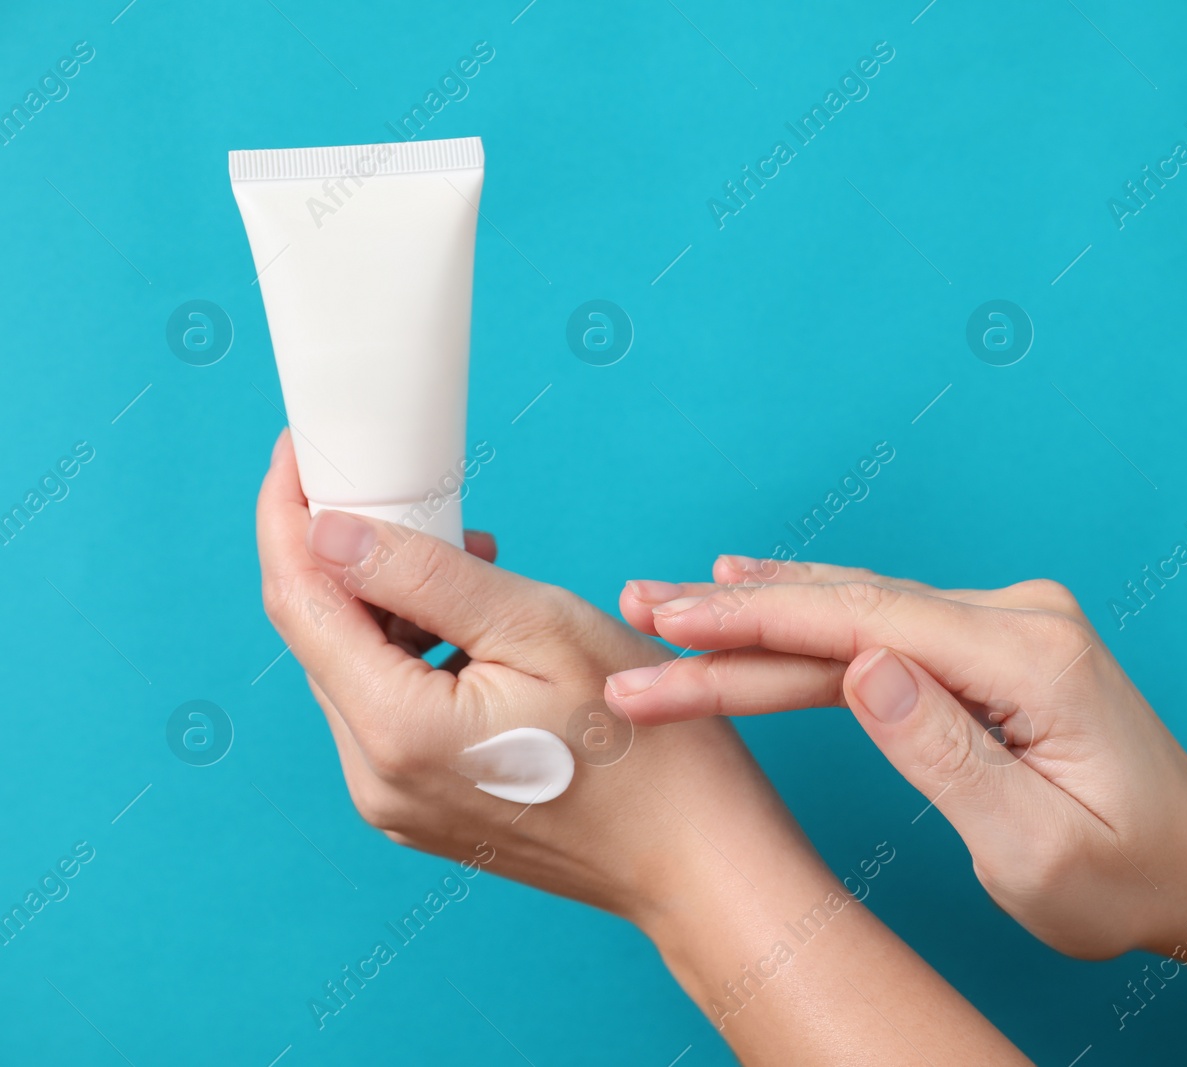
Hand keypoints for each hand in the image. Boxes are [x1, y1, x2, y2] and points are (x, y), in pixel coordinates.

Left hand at [255, 431, 804, 924]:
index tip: (299, 450)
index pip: (299, 599)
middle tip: (413, 493)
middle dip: (348, 552)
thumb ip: (426, 577)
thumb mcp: (543, 628)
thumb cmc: (646, 746)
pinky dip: (414, 652)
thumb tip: (329, 531)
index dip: (287, 514)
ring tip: (471, 558)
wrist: (698, 857)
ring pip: (355, 672)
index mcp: (396, 730)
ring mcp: (396, 802)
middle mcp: (375, 778)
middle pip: (322, 636)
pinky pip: (390, 711)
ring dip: (389, 601)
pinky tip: (476, 628)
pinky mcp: (423, 808)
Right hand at [607, 558, 1186, 958]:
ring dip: (759, 608)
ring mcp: (1004, 619)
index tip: (666, 639)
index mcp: (1031, 658)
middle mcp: (1018, 617)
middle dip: (734, 618)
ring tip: (667, 603)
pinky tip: (754, 593)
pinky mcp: (989, 637)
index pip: (864, 628)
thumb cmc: (1124, 871)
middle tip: (635, 613)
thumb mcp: (1038, 846)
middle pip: (848, 609)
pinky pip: (881, 621)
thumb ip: (947, 754)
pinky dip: (807, 618)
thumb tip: (863, 669)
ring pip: (856, 607)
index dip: (754, 630)